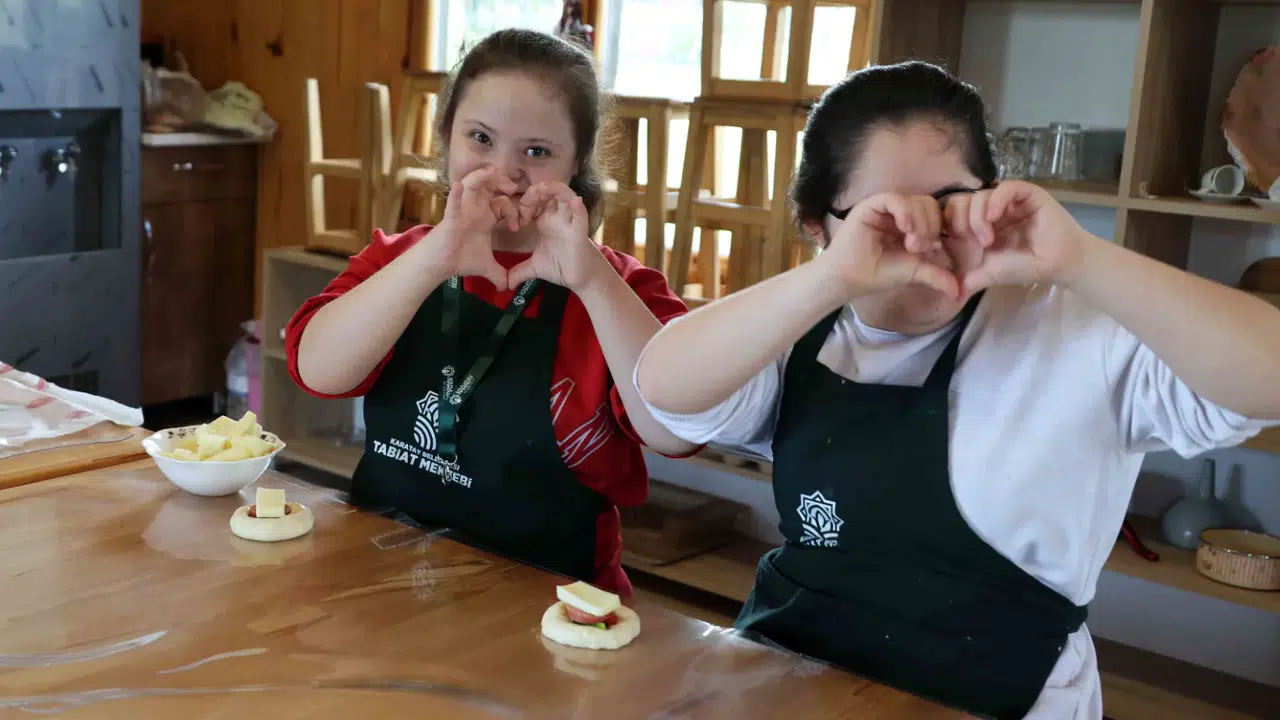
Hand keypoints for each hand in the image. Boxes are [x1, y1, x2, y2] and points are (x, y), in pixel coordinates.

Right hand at [428, 166, 520, 287]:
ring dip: (481, 177)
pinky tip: (459, 186)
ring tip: (491, 172)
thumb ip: (499, 274)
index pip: (504, 204)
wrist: (440, 266)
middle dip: (502, 182)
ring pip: (471, 185)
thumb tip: (507, 288)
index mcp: (485, 217)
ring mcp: (462, 211)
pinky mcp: (450, 219)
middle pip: (489, 186)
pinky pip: (452, 204)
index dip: (514, 212)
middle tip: (513, 187)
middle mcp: (475, 209)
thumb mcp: (486, 266)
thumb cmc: (460, 259)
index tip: (517, 227)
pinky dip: (455, 195)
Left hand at [508, 181, 605, 291]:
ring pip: (565, 195)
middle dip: (535, 192)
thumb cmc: (561, 267)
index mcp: (546, 221)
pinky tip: (575, 201)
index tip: (516, 222)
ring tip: (542, 190)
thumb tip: (505, 284)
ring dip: (554, 189)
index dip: (523, 205)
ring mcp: (569, 222)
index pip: (534, 201)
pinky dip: (578, 206)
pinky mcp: (580, 231)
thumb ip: (518, 271)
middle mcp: (558, 217)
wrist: (580, 280)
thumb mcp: (534, 267)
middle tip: (524, 205)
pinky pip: (581, 214)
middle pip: (548, 191)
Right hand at [816, 192, 960, 301]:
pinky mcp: (871, 205)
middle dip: (930, 226)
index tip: (931, 250)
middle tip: (919, 248)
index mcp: (911, 225)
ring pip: (915, 201)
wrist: (851, 279)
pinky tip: (903, 228)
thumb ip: (937, 276)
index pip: (935, 214)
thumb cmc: (879, 274)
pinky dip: (904, 211)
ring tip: (910, 244)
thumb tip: (959, 293)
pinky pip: (894, 198)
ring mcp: (885, 208)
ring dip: (919, 222)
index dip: (938, 229)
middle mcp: (899, 213)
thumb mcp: (915, 272)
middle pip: (929, 205)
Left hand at [941, 180, 1088, 293]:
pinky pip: (1005, 187)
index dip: (948, 224)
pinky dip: (995, 200)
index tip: (956, 244)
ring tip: (988, 240)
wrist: (1058, 264)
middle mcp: (991, 209)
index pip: (951, 212)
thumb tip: (952, 294)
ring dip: (977, 217)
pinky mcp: (1027, 194)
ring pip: (980, 195)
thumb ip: (970, 279)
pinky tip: (994, 217)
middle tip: (975, 243)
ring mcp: (1008, 201)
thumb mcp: (991, 274)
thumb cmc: (1026, 267)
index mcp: (979, 224)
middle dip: (960, 221)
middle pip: (961, 201)